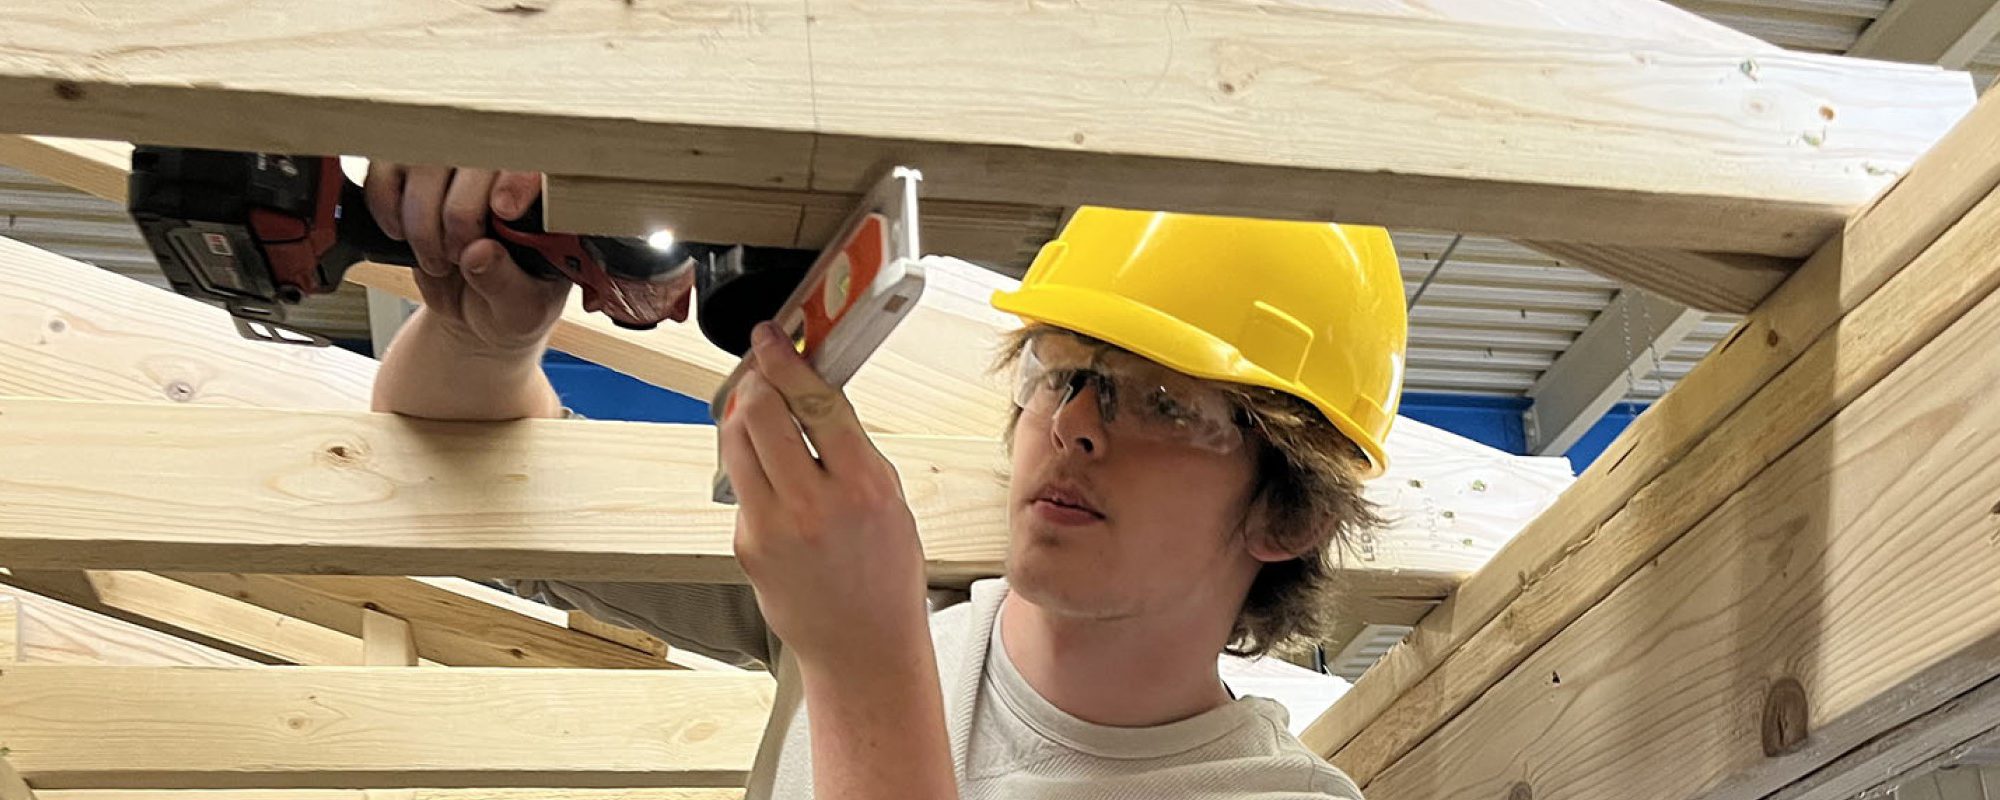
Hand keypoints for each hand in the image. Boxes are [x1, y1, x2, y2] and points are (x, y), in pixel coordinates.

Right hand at [363, 162, 568, 354]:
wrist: (474, 314)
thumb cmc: (510, 305)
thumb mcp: (520, 310)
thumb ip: (505, 283)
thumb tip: (479, 253)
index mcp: (544, 201)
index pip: (534, 168)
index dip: (515, 181)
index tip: (503, 210)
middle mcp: (501, 175)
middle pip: (473, 159)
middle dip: (459, 215)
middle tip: (457, 257)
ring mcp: (454, 170)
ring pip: (426, 161)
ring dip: (421, 216)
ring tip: (435, 260)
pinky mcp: (412, 175)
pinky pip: (386, 168)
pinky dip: (386, 203)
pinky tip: (400, 235)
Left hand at [721, 321, 930, 667]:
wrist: (863, 646)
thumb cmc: (884, 576)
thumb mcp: (889, 501)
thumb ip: (852, 449)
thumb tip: (814, 396)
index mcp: (864, 487)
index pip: (815, 403)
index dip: (787, 361)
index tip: (770, 336)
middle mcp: (815, 505)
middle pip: (762, 413)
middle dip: (757, 382)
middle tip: (763, 373)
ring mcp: (773, 526)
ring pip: (736, 442)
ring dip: (743, 416)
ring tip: (760, 413)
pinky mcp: (747, 544)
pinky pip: (740, 485)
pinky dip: (751, 467)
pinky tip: (773, 478)